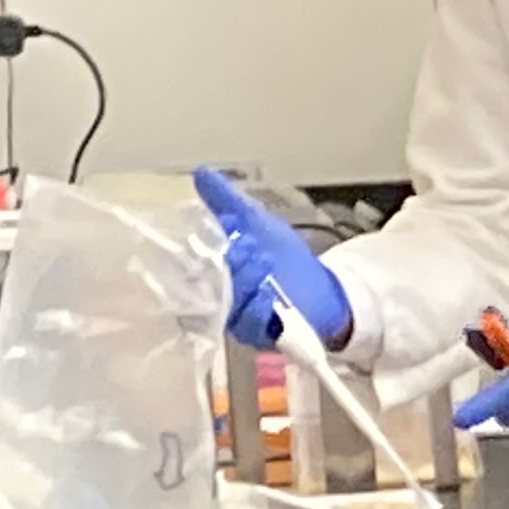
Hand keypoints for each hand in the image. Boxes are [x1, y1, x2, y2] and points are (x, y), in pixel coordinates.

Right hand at [193, 167, 351, 349]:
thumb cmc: (283, 257)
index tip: (215, 228)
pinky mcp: (256, 335)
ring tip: (261, 260)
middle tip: (245, 244)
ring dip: (243, 280)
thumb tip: (201, 172)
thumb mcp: (254, 221)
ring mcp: (235, 318)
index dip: (194, 246)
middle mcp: (215, 296)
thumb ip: (226, 201)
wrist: (323, 289)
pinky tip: (267, 292)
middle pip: (203, 284)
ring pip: (226, 303)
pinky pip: (248, 325)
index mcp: (209, 269)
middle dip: (225, 261)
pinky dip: (258, 307)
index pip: (184, 260)